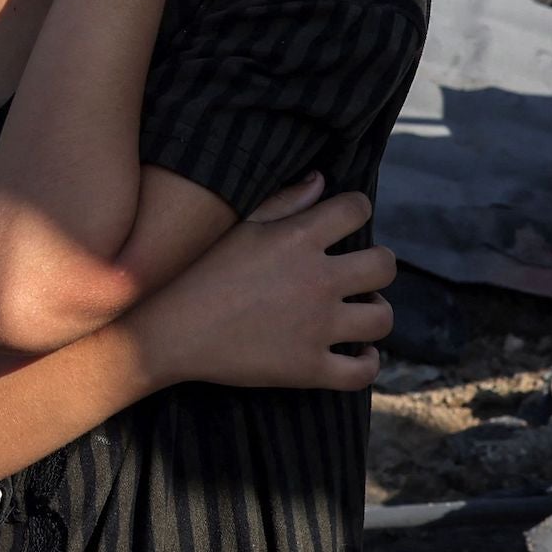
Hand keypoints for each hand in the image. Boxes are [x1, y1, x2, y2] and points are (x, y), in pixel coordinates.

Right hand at [121, 175, 395, 392]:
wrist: (167, 330)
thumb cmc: (197, 269)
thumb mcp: (238, 225)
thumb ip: (284, 201)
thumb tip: (321, 180)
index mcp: (298, 238)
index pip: (357, 209)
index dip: (358, 210)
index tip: (350, 219)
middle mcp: (317, 280)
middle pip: (383, 265)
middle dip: (378, 264)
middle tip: (361, 272)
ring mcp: (317, 327)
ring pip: (381, 318)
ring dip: (377, 311)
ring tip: (362, 311)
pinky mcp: (309, 368)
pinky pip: (362, 371)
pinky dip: (368, 362)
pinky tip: (360, 352)